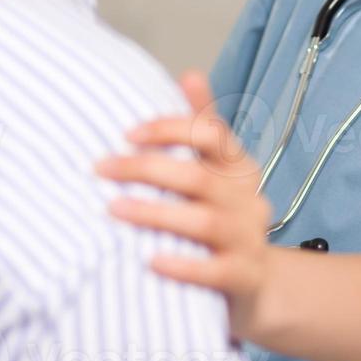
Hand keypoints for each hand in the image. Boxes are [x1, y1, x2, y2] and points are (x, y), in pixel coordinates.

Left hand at [94, 70, 275, 339]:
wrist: (259, 286)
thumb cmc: (224, 219)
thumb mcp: (218, 172)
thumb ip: (201, 128)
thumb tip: (190, 74)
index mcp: (240, 168)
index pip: (212, 135)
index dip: (171, 130)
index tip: (128, 134)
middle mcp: (249, 199)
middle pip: (200, 177)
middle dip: (146, 170)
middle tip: (102, 168)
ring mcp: (250, 240)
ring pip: (205, 222)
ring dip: (155, 214)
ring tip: (114, 209)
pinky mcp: (244, 278)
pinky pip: (215, 271)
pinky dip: (183, 265)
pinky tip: (151, 260)